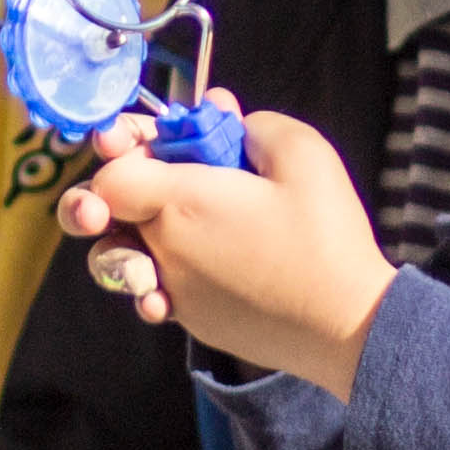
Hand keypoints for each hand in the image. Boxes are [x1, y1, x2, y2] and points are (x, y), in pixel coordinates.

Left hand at [63, 109, 396, 396]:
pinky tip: (190, 263)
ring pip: (116, 259)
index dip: (121, 149)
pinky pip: (154, 289)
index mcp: (179, 203)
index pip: (108, 174)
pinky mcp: (194, 320)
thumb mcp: (303, 155)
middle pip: (101, 215)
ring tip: (162, 220)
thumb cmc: (326, 237)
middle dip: (108, 187)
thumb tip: (232, 122)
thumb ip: (256, 124)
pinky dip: (159, 271)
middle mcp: (163, 249)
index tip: (151, 138)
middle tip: (141, 170)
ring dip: (127, 232)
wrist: (347, 327)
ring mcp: (175, 291)